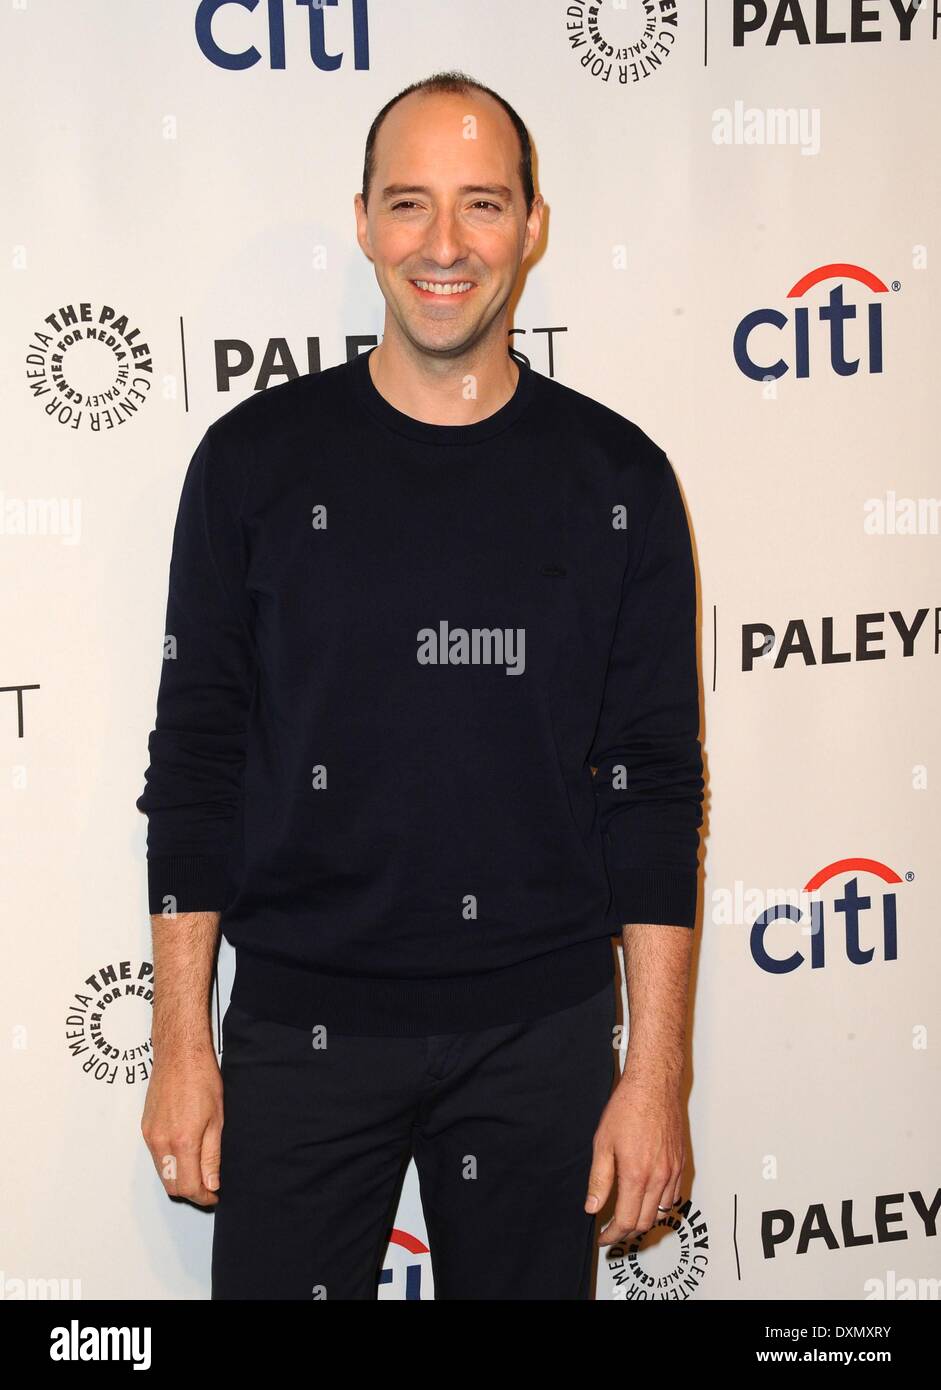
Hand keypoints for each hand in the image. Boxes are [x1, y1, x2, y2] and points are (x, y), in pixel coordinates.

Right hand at [141, 1046, 223, 1207]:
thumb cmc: (202, 1079)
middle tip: (209, 1186)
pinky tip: (186, 1154)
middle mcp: (161, 1142)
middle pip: (171, 1186)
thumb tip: (211, 1184)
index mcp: (182, 1141)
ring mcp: (150, 1136)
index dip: (203, 1196)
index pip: (188, 1187)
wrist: (179, 1055)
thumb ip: (212, 1157)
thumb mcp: (217, 1120)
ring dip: (179, 1179)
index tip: (214, 1195)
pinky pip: (156, 1157)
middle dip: (190, 1192)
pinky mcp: (145, 1128)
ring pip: (162, 1173)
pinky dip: (170, 1164)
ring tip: (200, 1170)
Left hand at [585, 1071, 684, 1244]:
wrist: (653, 1086)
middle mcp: (659, 1177)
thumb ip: (599, 1179)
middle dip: (627, 1233)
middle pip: (645, 1223)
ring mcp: (673, 1172)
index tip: (603, 1237)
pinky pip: (674, 1196)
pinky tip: (647, 1199)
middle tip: (611, 1230)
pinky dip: (660, 1206)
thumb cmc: (627, 1108)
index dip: (612, 1235)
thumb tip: (592, 1206)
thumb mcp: (602, 1143)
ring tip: (627, 1217)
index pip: (626, 1221)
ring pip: (661, 1213)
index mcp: (637, 1175)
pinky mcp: (681, 1164)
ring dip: (644, 1221)